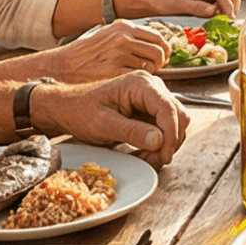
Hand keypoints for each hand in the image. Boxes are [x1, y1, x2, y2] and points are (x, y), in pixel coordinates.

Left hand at [33, 72, 190, 165]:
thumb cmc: (80, 112)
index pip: (168, 108)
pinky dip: (159, 145)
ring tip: (145, 158)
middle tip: (152, 160)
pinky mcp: (149, 110)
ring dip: (165, 145)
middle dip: (169, 142)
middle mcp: (150, 87)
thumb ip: (132, 132)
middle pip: (177, 116)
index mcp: (140, 84)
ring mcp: (151, 98)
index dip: (171, 135)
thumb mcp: (103, 125)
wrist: (68, 109)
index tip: (164, 155)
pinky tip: (143, 153)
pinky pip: (165, 128)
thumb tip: (159, 140)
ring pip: (175, 123)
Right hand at [39, 18, 173, 82]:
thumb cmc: (86, 54)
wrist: (63, 66)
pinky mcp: (114, 71)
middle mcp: (123, 37)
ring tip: (137, 77)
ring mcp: (119, 54)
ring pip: (151, 66)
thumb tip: (156, 44)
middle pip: (158, 52)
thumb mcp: (108, 35)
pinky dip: (138, 82)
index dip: (164, 50)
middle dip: (160, 64)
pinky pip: (138, 77)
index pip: (158, 37)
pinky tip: (129, 83)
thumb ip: (130, 37)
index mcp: (124, 27)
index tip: (162, 58)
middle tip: (153, 70)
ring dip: (149, 74)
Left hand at [119, 0, 239, 21]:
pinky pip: (220, 7)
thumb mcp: (176, 4)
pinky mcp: (207, 0)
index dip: (228, 5)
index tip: (230, 19)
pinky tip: (217, 23)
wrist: (149, 0)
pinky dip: (222, 15)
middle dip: (231, 9)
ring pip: (227, 2)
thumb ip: (196, 7)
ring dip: (227, 12)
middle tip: (227, 25)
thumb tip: (215, 11)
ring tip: (222, 25)